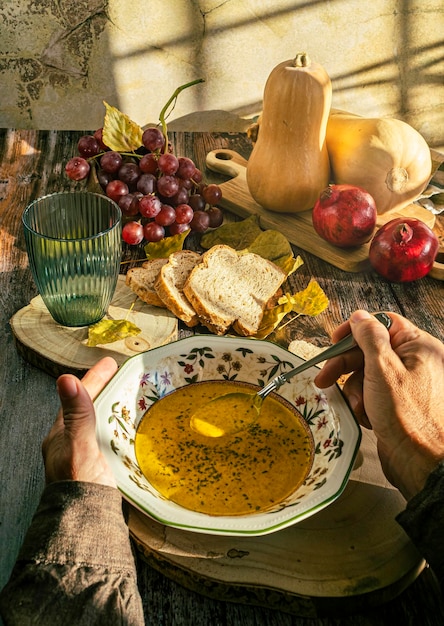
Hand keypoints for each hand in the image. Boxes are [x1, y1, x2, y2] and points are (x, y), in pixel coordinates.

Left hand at [42, 357, 118, 486]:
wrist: (86, 523)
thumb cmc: (81, 486)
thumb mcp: (80, 445)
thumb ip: (77, 415)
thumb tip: (66, 379)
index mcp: (61, 434)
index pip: (78, 398)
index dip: (94, 378)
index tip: (109, 363)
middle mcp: (70, 443)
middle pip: (87, 407)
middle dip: (102, 389)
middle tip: (119, 373)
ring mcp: (83, 455)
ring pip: (96, 423)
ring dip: (110, 407)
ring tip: (126, 394)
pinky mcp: (97, 467)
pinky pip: (106, 438)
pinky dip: (116, 426)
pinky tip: (128, 427)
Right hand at [314, 310, 443, 499]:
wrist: (419, 462)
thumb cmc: (406, 415)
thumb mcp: (382, 369)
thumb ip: (370, 337)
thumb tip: (360, 316)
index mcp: (419, 346)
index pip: (383, 323)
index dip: (356, 329)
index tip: (334, 341)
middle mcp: (415, 362)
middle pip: (370, 350)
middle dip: (347, 366)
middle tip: (324, 377)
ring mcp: (406, 384)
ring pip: (367, 374)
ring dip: (356, 389)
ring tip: (359, 406)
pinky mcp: (398, 404)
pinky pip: (372, 393)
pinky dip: (364, 403)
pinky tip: (366, 416)